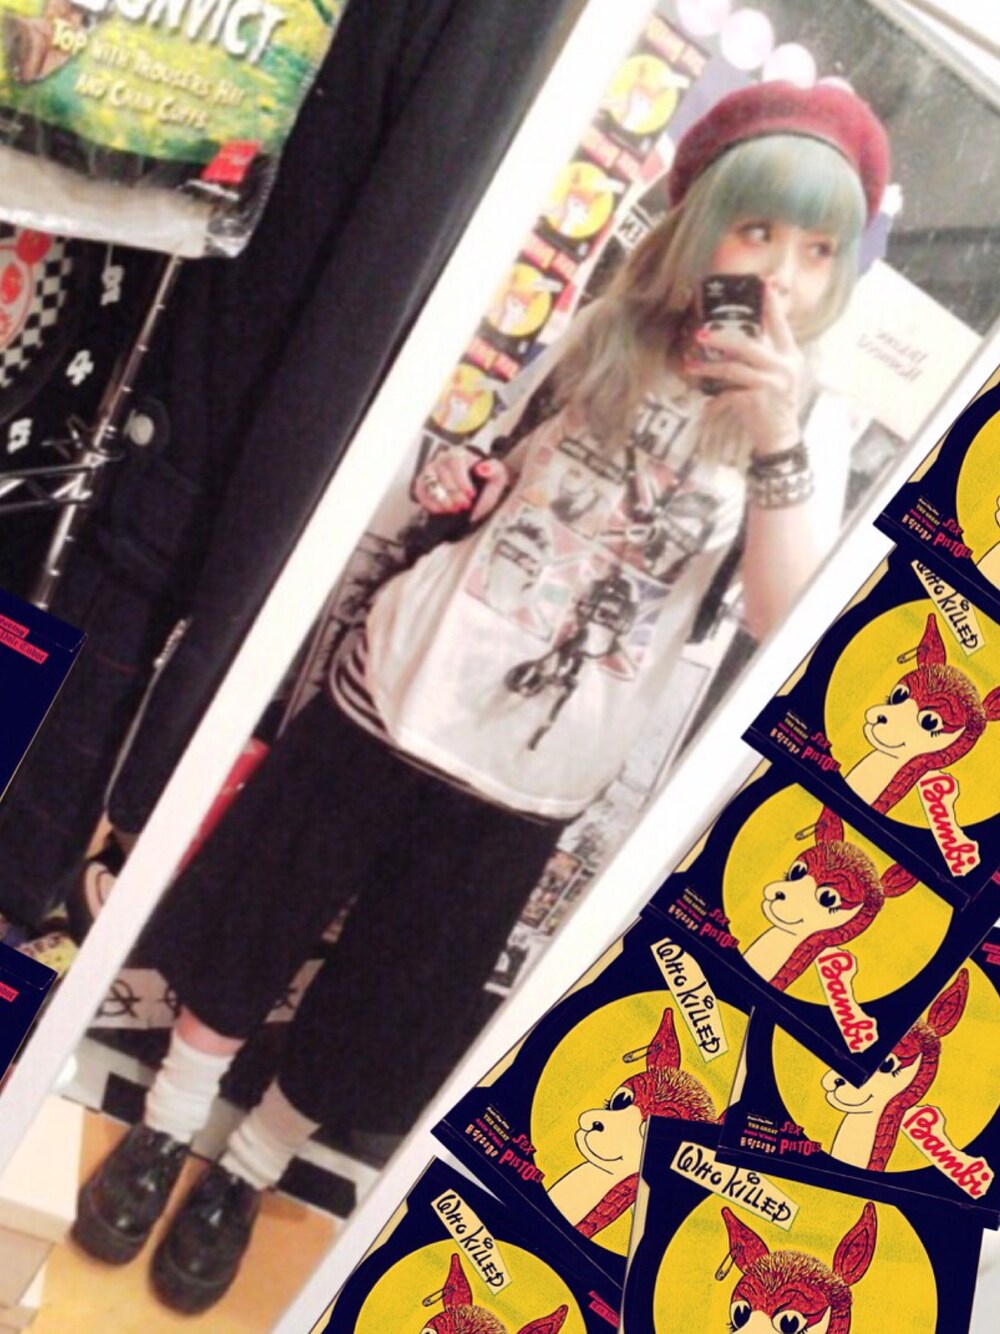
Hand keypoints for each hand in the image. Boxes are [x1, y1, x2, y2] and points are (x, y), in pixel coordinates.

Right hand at [413, 447, 509, 521]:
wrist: (475, 497)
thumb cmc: (484, 484)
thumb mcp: (496, 477)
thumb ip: (494, 470)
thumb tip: (483, 468)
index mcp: (460, 453)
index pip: (456, 461)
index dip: (462, 479)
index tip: (471, 494)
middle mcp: (443, 459)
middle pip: (443, 474)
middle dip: (454, 493)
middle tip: (464, 506)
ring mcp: (431, 470)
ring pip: (430, 482)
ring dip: (442, 499)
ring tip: (453, 510)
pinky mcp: (423, 483)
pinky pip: (421, 491)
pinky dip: (430, 502)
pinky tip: (442, 510)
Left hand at [685, 280, 804, 455]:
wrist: (779, 436)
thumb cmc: (773, 402)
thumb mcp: (775, 374)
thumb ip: (763, 354)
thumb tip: (734, 337)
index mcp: (790, 355)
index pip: (780, 324)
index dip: (770, 303)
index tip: (762, 283)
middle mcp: (785, 366)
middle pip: (748, 344)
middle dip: (721, 338)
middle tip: (700, 335)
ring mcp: (772, 384)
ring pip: (734, 368)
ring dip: (709, 368)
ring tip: (691, 366)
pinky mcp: (758, 401)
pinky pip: (728, 393)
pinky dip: (714, 399)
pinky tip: (705, 403)